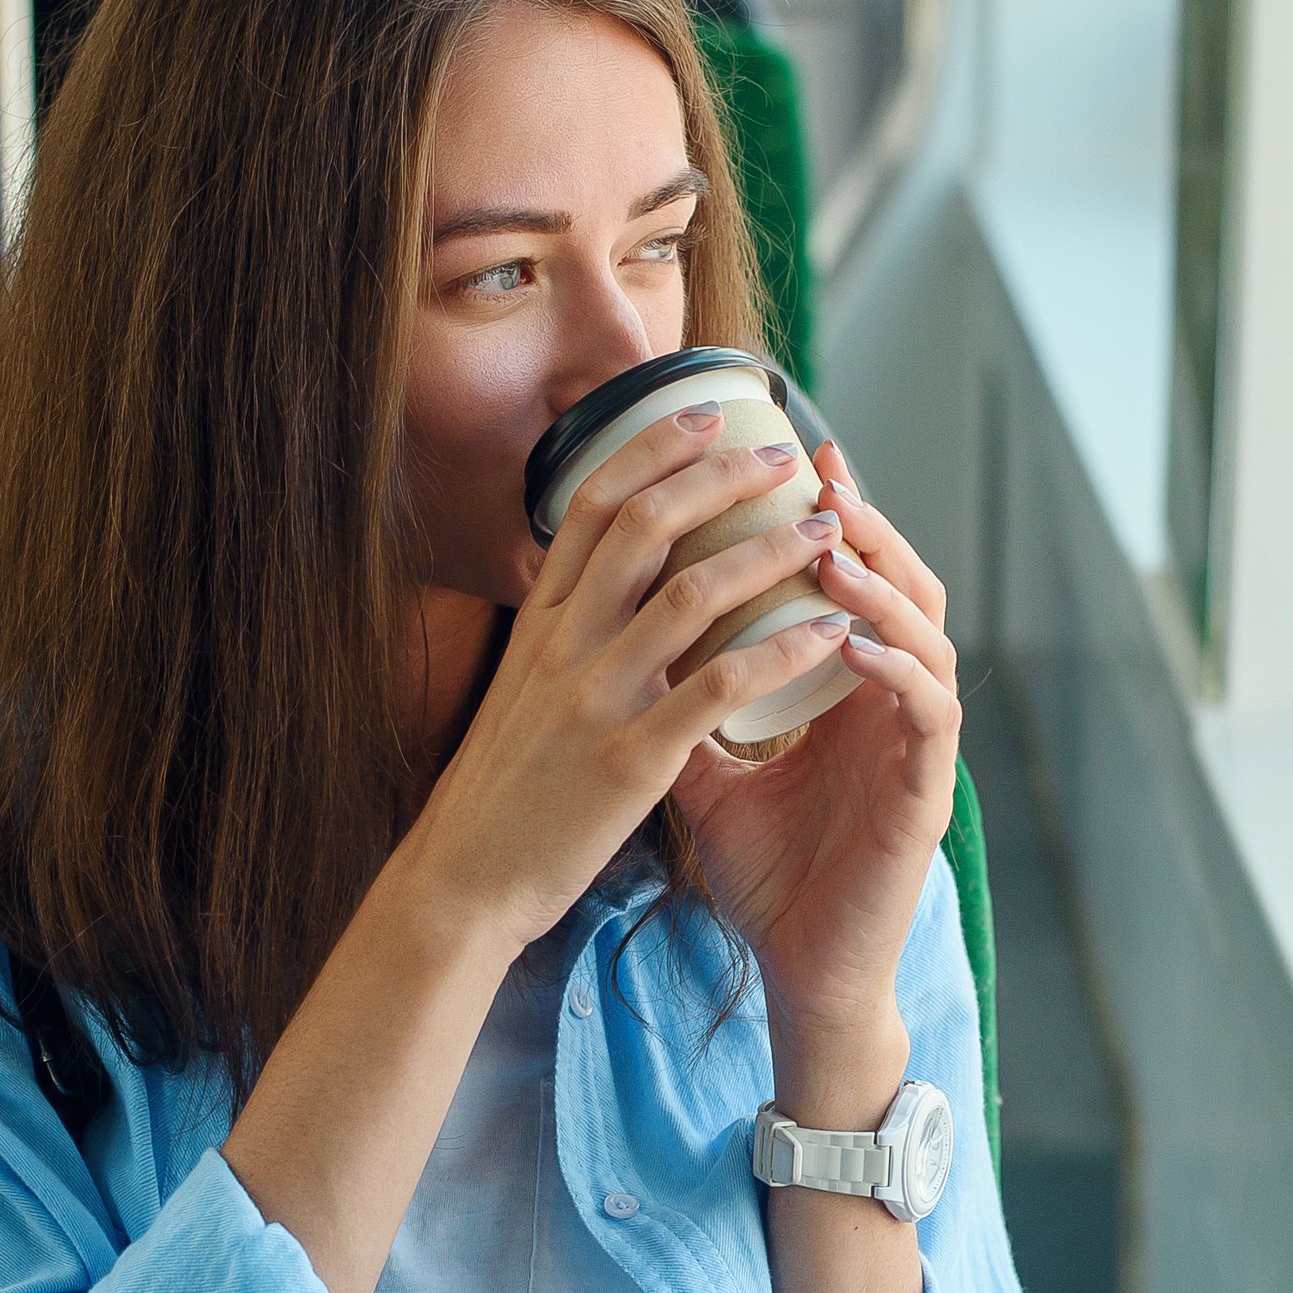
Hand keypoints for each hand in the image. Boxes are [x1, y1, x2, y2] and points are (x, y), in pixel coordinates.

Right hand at [389, 408, 860, 954]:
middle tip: (784, 458)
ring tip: (827, 533)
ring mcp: (594, 698)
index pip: (591, 505)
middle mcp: (562, 645)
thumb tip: (606, 583)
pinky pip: (720, 686)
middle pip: (645, 526)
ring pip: (691, 594)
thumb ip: (566, 634)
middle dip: (720, 478)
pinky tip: (828, 631)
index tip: (707, 411)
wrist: (464, 881)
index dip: (653, 447)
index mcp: (539, 623)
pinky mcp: (630, 758)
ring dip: (769, 552)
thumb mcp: (522, 691)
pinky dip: (782, 649)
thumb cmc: (504, 791)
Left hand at [671, 445, 961, 1056]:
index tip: (789, 454)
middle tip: (824, 473)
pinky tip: (852, 639)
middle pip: (901, 584)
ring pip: (927, 634)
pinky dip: (895, 668)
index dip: (827, 516)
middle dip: (868, 524)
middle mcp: (891, 702)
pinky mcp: (927, 791)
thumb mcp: (705, 773)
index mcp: (846, 690)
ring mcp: (916, 744)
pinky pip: (928, 710)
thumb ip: (684, 702)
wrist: (799, 971)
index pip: (849, 580)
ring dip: (882, 585)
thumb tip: (616, 635)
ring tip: (833, 545)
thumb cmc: (765, 873)